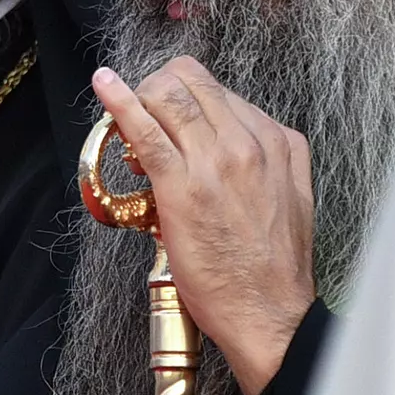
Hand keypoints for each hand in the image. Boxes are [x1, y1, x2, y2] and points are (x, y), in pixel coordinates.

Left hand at [92, 57, 315, 394]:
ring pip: (167, 97)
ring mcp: (214, 161)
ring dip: (138, 95)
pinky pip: (145, 130)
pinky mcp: (181, 186)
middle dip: (158, 85)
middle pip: (192, 81)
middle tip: (142, 107)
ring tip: (121, 107)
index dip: (185, 94)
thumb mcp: (291, 196)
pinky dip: (119, 101)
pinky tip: (104, 85)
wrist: (270, 313)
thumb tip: (236, 138)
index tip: (168, 111)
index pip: (220, 90)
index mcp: (276, 142)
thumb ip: (271, 160)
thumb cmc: (275, 267)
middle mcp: (247, 143)